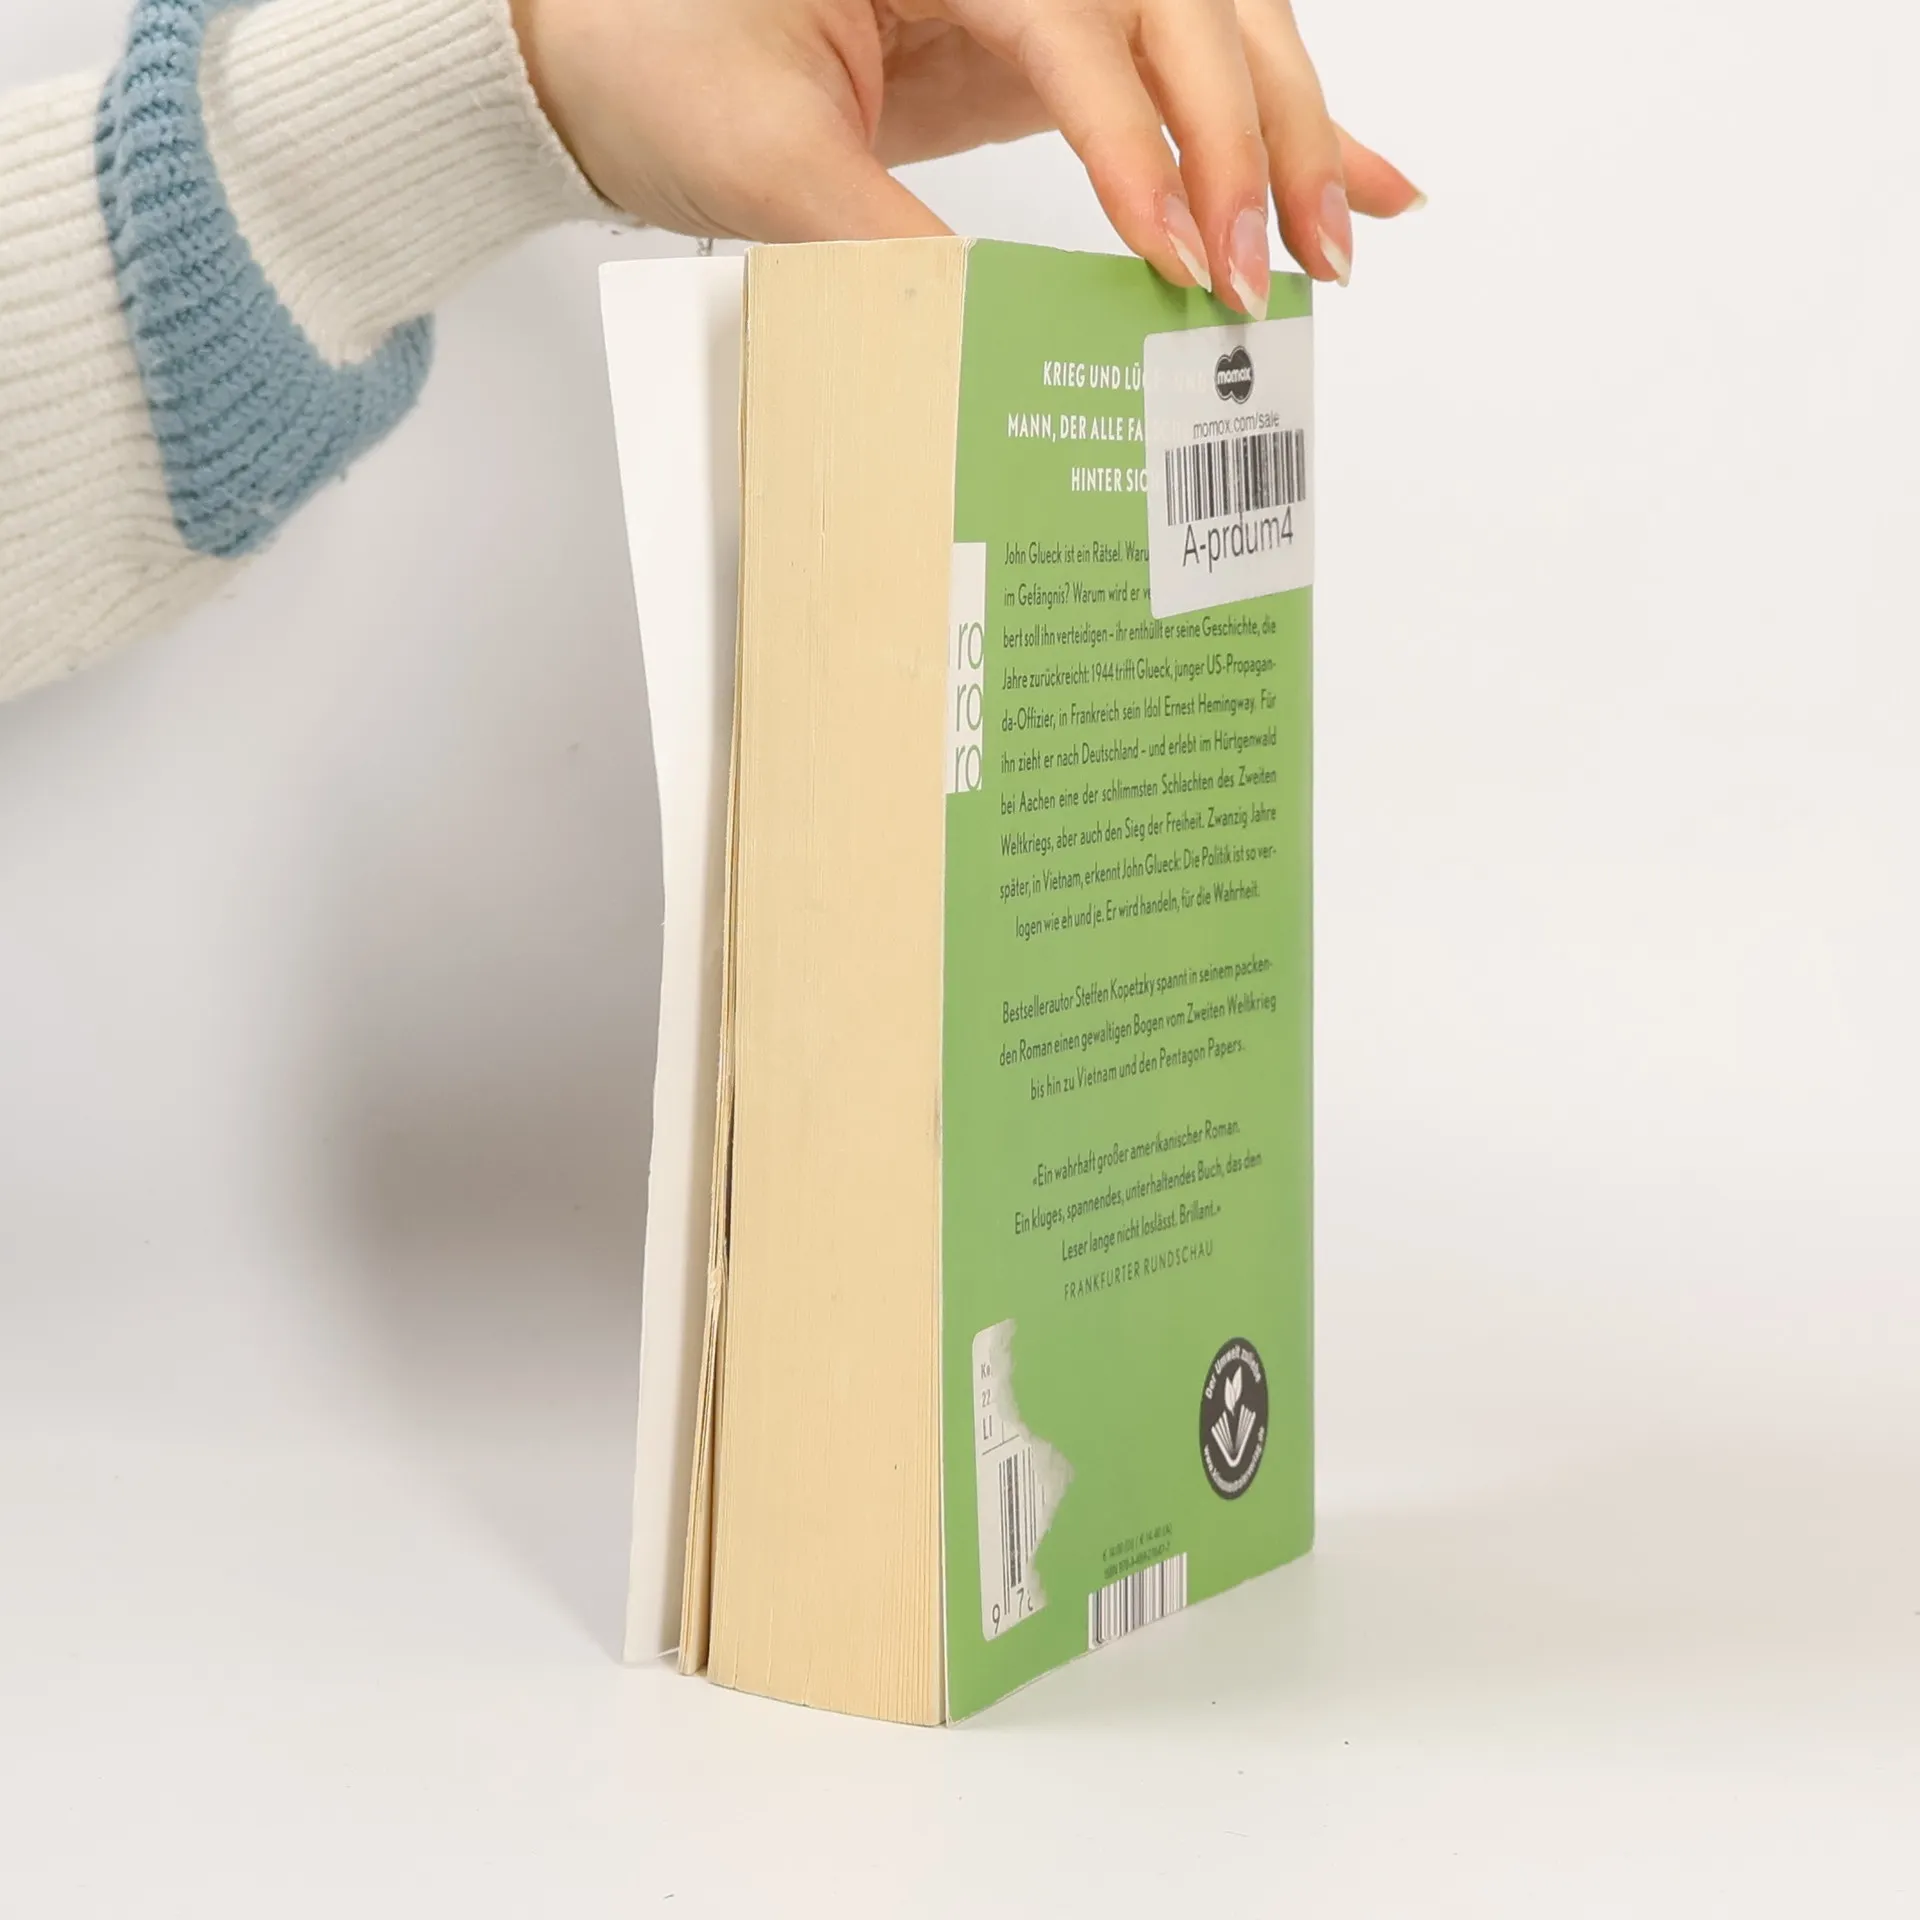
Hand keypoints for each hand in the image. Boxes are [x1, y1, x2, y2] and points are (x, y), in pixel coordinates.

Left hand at [510, 0, 1421, 310]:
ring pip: (1210, 16)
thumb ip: (890, 246)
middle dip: (1258, 132)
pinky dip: (1259, 115)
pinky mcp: (1041, 33)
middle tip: (1290, 262)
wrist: (588, 36)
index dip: (1147, 146)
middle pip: (1187, 1)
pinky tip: (1355, 170)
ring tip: (1342, 233)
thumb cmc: (648, 56)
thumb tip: (1004, 342)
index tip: (1185, 259)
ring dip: (1291, 119)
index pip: (1085, 29)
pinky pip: (1170, 62)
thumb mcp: (759, 162)